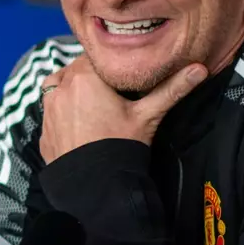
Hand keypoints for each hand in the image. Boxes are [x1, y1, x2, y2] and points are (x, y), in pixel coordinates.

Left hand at [38, 56, 207, 162]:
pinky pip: (51, 113)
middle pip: (75, 71)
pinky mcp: (43, 132)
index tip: (120, 77)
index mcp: (84, 78)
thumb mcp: (148, 115)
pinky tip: (78, 125)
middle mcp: (60, 89)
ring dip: (72, 91)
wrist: (94, 187)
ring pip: (58, 88)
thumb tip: (200, 69)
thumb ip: (172, 89)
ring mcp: (48, 111)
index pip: (95, 57)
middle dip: (91, 77)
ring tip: (92, 105)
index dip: (108, 66)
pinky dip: (61, 113)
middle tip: (110, 92)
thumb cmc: (121, 145)